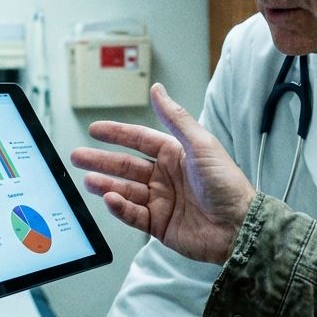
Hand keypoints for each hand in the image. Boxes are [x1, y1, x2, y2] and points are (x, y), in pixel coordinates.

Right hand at [70, 83, 255, 263]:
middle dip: (102, 161)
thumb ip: (176, 118)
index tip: (94, 130)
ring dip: (106, 185)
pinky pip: (134, 214)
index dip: (117, 134)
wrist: (239, 226)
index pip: (139, 140)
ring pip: (126, 190)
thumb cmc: (226, 183)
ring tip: (87, 180)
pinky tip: (109, 200)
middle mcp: (166, 177)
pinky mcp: (160, 225)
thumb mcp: (201, 144)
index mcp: (176, 155)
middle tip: (77, 157)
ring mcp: (162, 201)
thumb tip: (158, 90)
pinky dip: (120, 208)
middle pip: (126, 166)